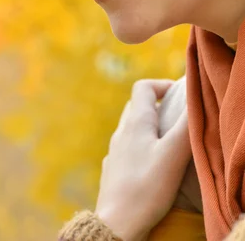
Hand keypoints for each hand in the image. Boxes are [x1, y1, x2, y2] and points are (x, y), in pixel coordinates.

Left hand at [95, 79, 190, 240]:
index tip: (179, 95)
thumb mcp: (172, 155)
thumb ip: (184, 126)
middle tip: (177, 118)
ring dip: (149, 129)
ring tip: (168, 144)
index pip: (142, 87)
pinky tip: (150, 166)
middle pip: (137, 106)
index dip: (161, 85)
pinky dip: (141, 149)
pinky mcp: (113, 170)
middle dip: (157, 106)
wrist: (117, 223)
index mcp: (135, 122)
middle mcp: (121, 132)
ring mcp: (115, 151)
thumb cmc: (146, 187)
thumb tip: (195, 100)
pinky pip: (127, 150)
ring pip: (132, 129)